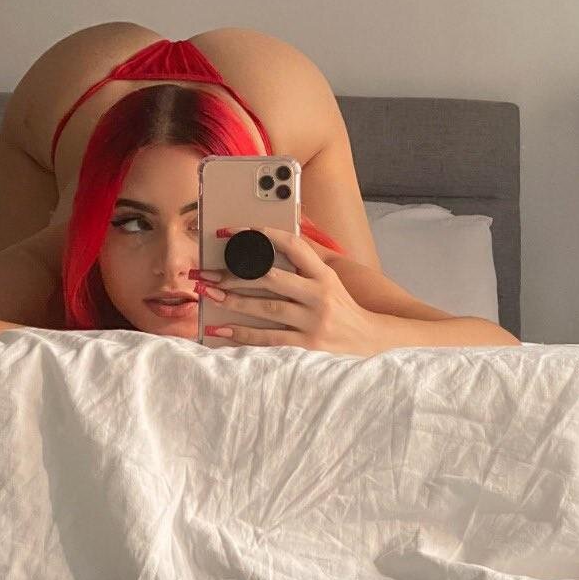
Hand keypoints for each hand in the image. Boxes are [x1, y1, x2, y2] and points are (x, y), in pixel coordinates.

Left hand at [196, 226, 385, 357]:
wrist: (372, 344)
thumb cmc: (344, 310)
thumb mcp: (332, 282)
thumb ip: (306, 266)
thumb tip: (271, 247)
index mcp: (324, 275)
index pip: (292, 245)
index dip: (261, 235)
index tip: (232, 232)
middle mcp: (319, 296)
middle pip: (271, 278)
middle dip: (234, 274)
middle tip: (207, 272)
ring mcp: (313, 322)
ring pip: (266, 308)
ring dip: (233, 300)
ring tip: (208, 294)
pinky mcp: (307, 347)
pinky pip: (268, 338)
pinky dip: (242, 333)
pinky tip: (221, 328)